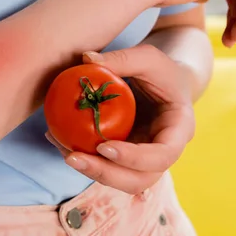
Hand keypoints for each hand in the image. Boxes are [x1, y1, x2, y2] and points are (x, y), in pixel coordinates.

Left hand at [46, 45, 195, 194]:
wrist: (164, 83)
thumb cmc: (160, 68)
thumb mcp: (148, 57)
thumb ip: (122, 58)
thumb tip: (86, 59)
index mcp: (179, 130)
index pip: (163, 155)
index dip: (134, 158)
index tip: (104, 147)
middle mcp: (163, 152)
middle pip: (139, 179)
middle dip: (105, 174)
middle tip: (72, 158)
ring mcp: (143, 159)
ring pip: (119, 179)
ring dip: (89, 169)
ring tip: (61, 149)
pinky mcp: (124, 157)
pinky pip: (104, 164)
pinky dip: (82, 157)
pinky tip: (56, 138)